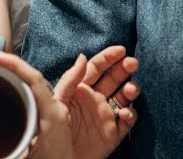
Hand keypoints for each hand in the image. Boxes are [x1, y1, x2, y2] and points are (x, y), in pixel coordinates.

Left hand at [0, 46, 138, 158]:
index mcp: (80, 89)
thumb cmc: (50, 130)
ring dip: (130, 90)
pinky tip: (126, 113)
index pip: (96, 68)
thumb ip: (69, 79)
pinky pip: (127, 121)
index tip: (121, 49)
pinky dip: (130, 115)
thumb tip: (83, 57)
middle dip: (124, 69)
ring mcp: (104, 116)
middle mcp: (94, 100)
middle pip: (113, 79)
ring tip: (130, 90)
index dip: (108, 57)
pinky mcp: (112, 133)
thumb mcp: (56, 101)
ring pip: (123, 98)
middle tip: (132, 64)